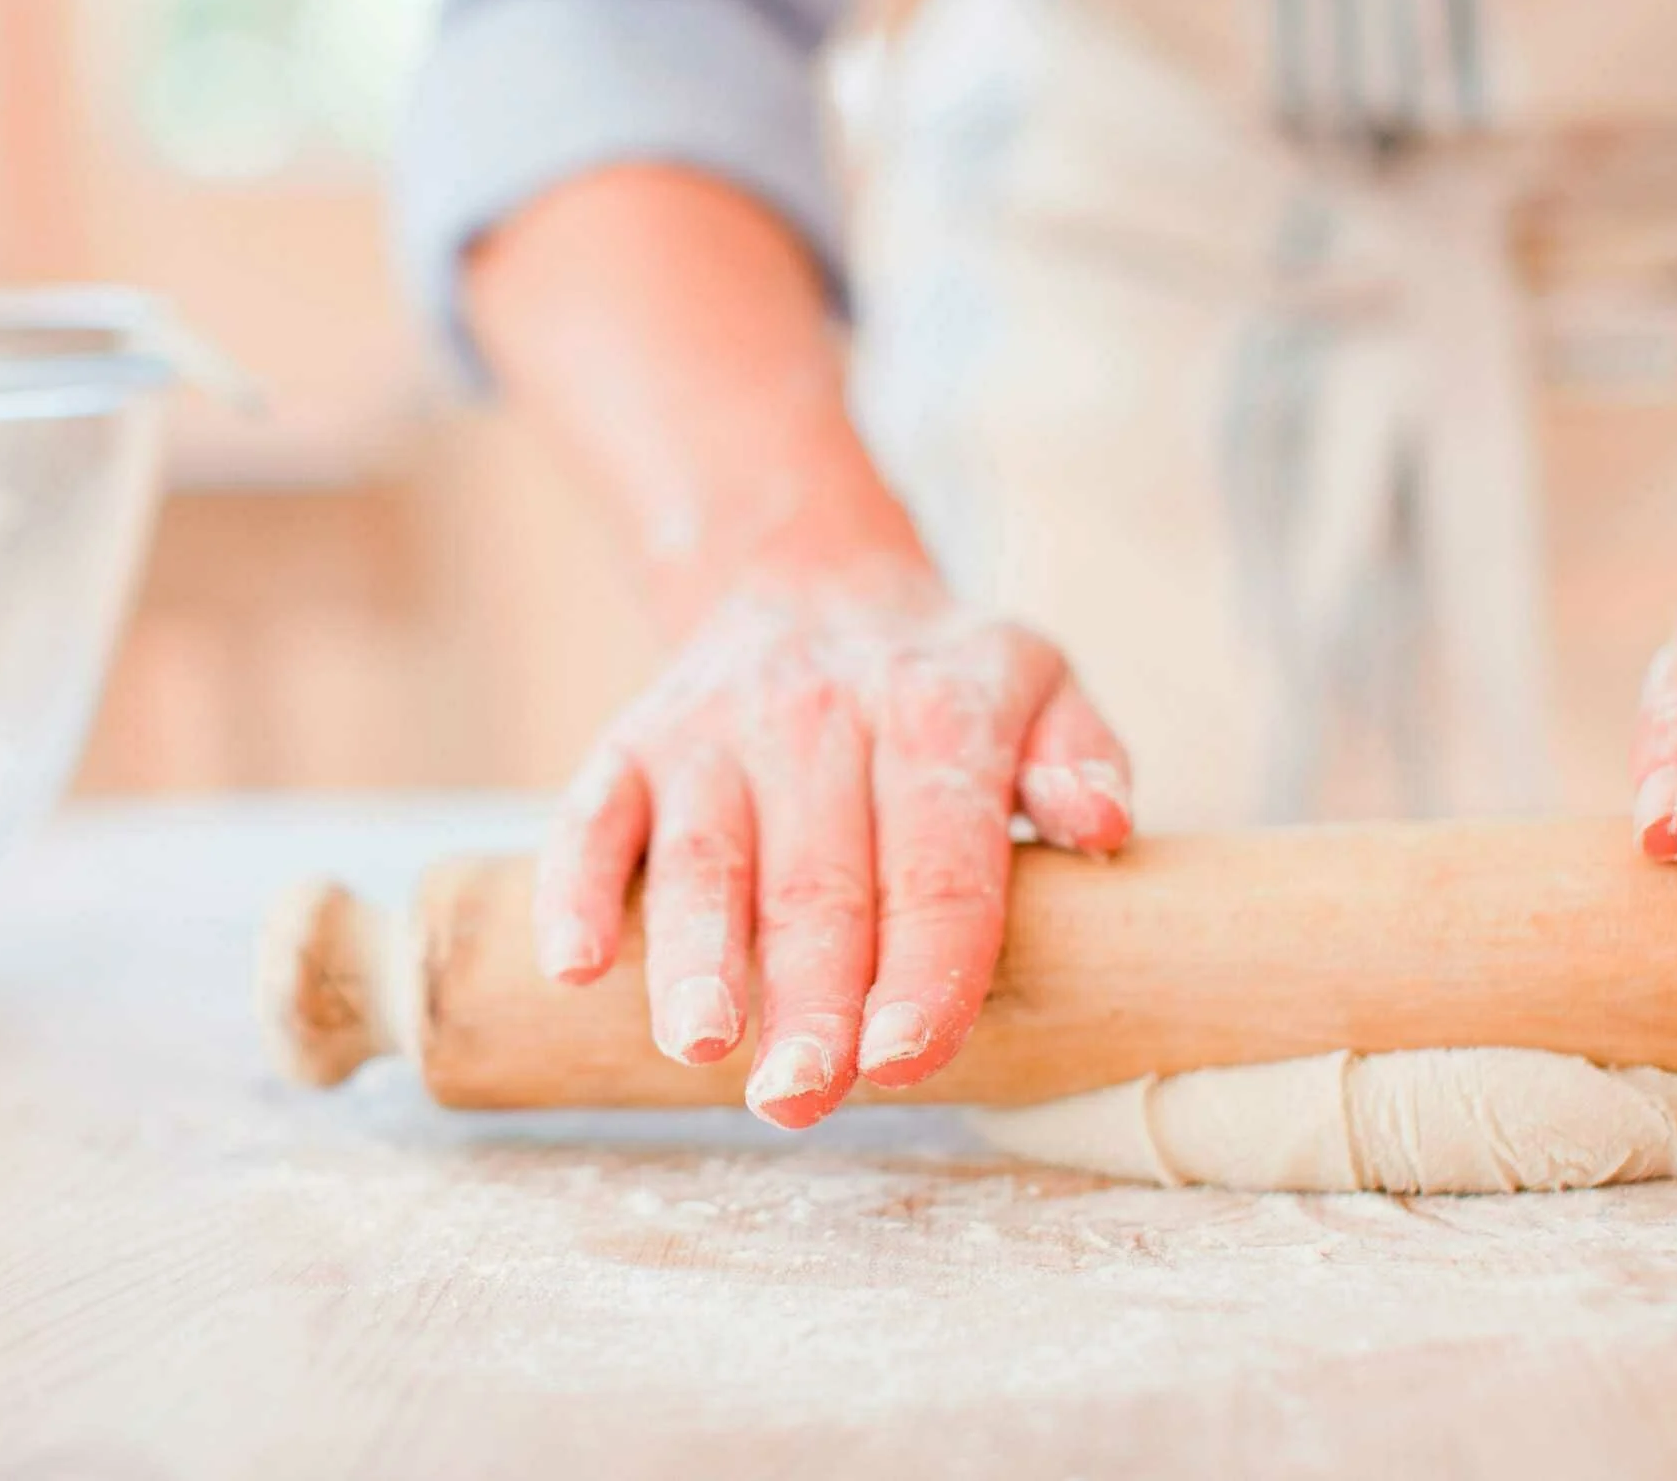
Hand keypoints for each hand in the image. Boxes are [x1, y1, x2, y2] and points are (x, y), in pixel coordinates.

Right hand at [534, 562, 1132, 1128]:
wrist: (808, 578)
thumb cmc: (940, 683)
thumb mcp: (1041, 687)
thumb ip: (1081, 758)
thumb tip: (1101, 825)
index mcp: (935, 715)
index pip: (937, 863)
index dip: (925, 966)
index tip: (906, 1057)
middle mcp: (821, 717)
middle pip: (817, 881)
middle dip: (809, 997)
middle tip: (802, 1097)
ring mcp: (714, 733)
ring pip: (702, 856)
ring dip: (698, 956)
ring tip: (700, 1045)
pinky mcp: (632, 743)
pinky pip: (590, 816)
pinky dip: (575, 889)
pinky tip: (576, 965)